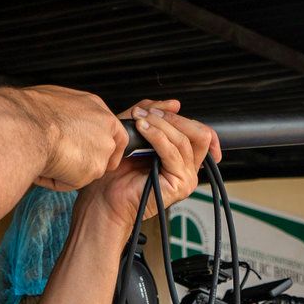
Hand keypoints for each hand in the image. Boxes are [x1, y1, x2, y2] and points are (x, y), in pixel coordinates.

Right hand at [5, 85, 126, 191]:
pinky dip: (57, 181)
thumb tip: (57, 122)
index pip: (112, 129)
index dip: (101, 144)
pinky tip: (43, 168)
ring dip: (68, 171)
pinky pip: (73, 183)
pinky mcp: (94, 169)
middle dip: (90, 163)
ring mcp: (102, 148)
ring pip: (88, 170)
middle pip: (107, 152)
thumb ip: (66, 115)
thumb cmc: (29, 111)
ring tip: (44, 160)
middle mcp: (105, 126)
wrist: (25, 126)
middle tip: (67, 165)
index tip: (91, 152)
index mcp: (94, 106)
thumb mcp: (52, 102)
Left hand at [77, 99, 220, 227]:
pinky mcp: (179, 184)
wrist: (103, 200)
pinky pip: (173, 153)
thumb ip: (152, 118)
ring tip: (141, 120)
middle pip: (199, 133)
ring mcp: (186, 178)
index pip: (197, 130)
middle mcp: (188, 168)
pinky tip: (143, 129)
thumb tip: (175, 103)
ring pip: (184, 140)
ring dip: (161, 125)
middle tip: (148, 113)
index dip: (178, 116)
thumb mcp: (134, 136)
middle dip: (173, 118)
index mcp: (182, 158)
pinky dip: (157, 137)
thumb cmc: (115, 176)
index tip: (154, 110)